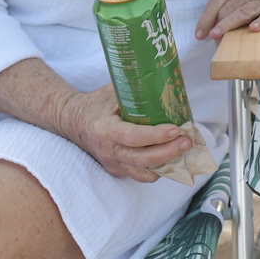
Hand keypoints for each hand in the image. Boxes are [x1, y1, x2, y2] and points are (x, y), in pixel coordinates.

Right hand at [56, 84, 192, 182]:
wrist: (72, 122)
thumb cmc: (95, 104)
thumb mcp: (112, 92)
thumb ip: (134, 91)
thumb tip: (164, 84)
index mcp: (104, 129)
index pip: (132, 137)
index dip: (155, 135)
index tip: (175, 129)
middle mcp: (108, 151)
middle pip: (141, 159)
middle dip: (168, 152)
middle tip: (187, 141)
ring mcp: (112, 163)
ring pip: (143, 172)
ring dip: (167, 163)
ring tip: (185, 149)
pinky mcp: (117, 170)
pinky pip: (140, 175)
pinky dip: (159, 169)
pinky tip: (174, 157)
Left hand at [195, 0, 259, 40]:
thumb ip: (229, 4)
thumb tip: (210, 28)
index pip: (217, 0)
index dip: (206, 17)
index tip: (199, 33)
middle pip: (229, 7)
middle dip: (218, 25)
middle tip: (212, 39)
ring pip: (244, 12)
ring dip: (229, 25)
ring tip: (218, 37)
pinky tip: (253, 29)